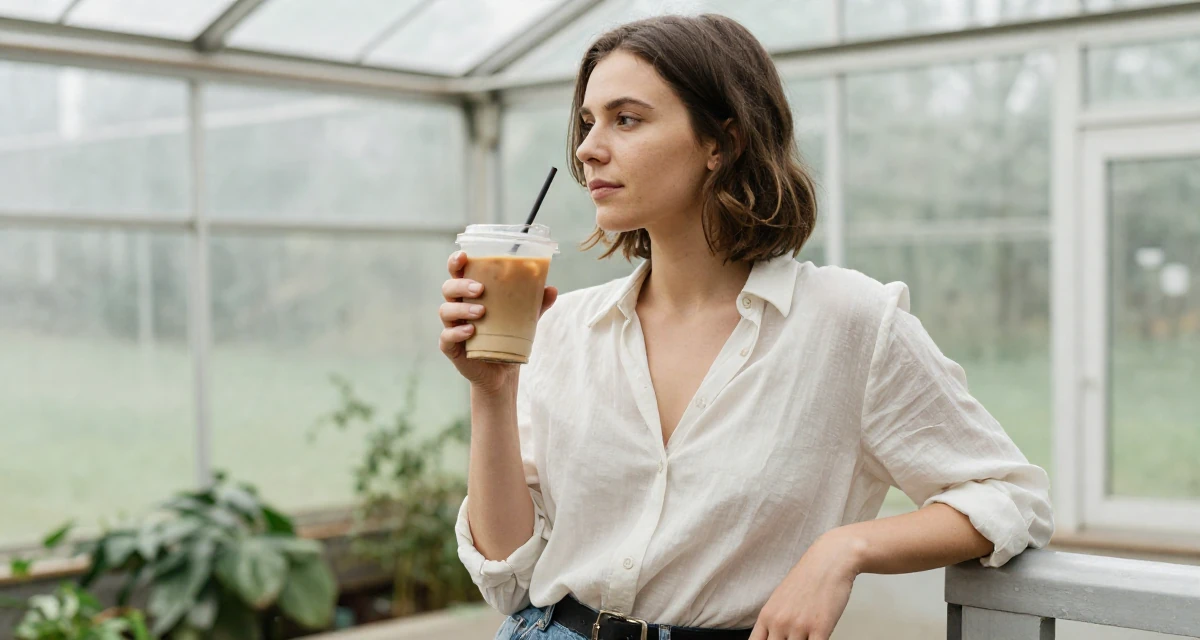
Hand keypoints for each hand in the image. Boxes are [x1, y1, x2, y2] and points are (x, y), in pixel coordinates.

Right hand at [438, 251, 557, 391]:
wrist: (502, 372)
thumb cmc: (508, 337)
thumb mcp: (524, 319)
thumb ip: (536, 304)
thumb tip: (552, 289)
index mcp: (470, 295)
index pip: (457, 273)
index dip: (456, 262)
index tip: (464, 256)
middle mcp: (457, 307)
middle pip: (448, 288)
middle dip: (462, 285)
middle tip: (481, 289)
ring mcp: (452, 327)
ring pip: (446, 311)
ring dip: (462, 308)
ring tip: (482, 312)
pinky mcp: (450, 347)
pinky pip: (447, 336)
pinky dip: (457, 332)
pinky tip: (470, 331)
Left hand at [748, 532, 863, 639]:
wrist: (829, 561)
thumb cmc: (807, 577)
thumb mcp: (780, 598)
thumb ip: (774, 620)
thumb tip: (773, 636)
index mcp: (767, 616)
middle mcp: (779, 622)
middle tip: (794, 637)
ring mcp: (799, 627)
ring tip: (807, 635)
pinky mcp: (820, 629)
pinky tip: (818, 638)